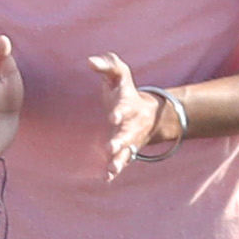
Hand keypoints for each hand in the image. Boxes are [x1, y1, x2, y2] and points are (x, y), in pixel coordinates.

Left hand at [84, 53, 172, 181]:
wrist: (148, 113)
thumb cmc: (126, 90)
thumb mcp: (119, 74)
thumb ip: (108, 65)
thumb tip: (90, 61)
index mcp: (129, 104)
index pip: (125, 107)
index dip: (120, 112)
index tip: (113, 117)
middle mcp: (131, 124)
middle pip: (127, 133)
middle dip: (120, 141)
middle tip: (111, 147)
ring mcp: (130, 139)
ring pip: (127, 151)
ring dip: (119, 160)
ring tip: (112, 170)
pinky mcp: (126, 150)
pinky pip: (122, 162)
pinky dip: (115, 170)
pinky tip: (107, 178)